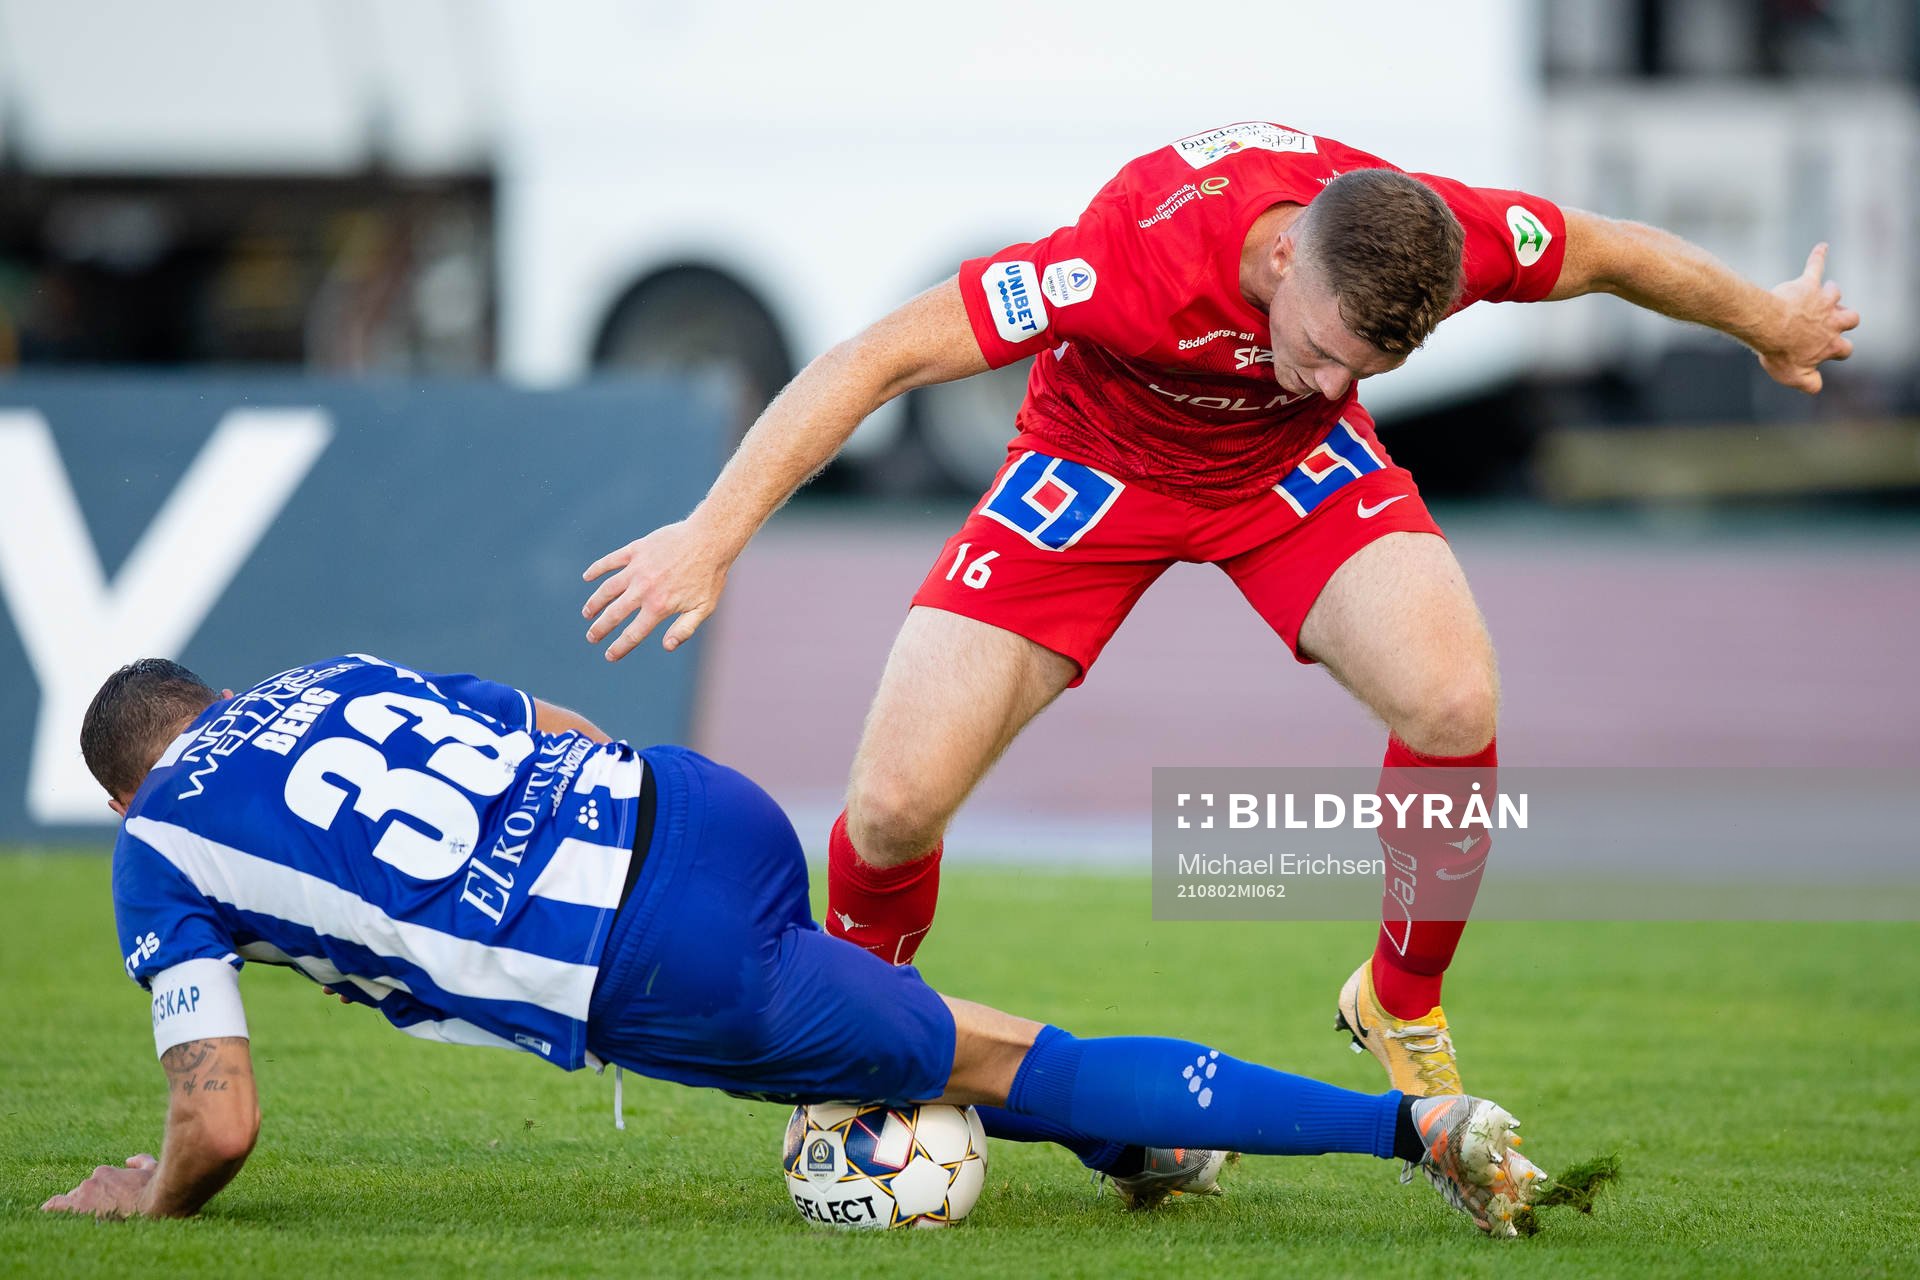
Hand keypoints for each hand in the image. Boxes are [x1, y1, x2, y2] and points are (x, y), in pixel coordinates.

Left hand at [41, 1154, 157, 1218]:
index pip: (94, 1185)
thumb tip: (130, 1160)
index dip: (99, 1194)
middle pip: (82, 1193)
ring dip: (78, 1208)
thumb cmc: (154, 1186)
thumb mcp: (151, 1169)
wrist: (154, 1202)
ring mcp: (83, 1193)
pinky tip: (46, 1210)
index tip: (104, 1202)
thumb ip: (141, 1161)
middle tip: (99, 1213)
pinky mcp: (78, 1206)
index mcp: (105, 1172)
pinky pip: (56, 1205)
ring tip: (83, 1218)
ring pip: (72, 1201)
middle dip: (89, 1201)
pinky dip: (51, 1207)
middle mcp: (91, 1180)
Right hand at [581, 519, 733, 661]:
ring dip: (595, 603)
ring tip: (587, 613)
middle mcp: (644, 589)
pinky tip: (587, 577)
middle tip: (591, 637)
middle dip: (600, 628)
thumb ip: (684, 629)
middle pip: (614, 614)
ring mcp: (638, 568)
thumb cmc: (710, 576)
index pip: (633, 633)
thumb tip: (666, 647)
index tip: (609, 655)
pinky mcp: (636, 550)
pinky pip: (610, 561)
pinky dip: (596, 569)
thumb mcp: (704, 608)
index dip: (619, 647)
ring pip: (608, 589)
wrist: (710, 539)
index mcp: (659, 606)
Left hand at [1758, 243, 1859, 393]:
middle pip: (1852, 317)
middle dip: (1846, 319)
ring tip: (1823, 294)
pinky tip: (1822, 247)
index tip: (1829, 351)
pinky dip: (1818, 256)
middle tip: (1833, 320)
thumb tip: (1818, 387)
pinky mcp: (1807, 286)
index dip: (1839, 351)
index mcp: (1830, 343)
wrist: (1768, 326)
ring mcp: (1821, 301)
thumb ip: (1810, 384)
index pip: (1846, 349)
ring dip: (1831, 294)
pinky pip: (1815, 267)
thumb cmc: (1779, 352)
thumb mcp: (1794, 377)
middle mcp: (1832, 320)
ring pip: (1836, 294)